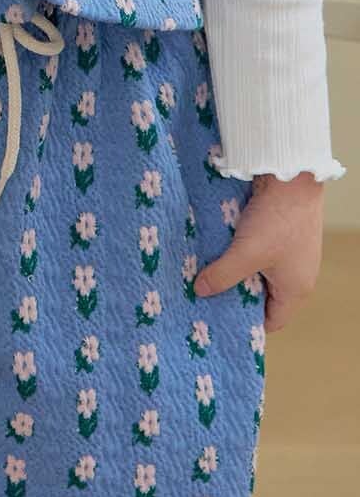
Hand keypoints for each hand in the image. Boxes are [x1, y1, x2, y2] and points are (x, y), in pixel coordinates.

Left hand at [193, 170, 324, 332]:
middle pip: (264, 296)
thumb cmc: (276, 219)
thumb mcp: (246, 252)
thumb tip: (200, 291)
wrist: (291, 174)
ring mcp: (290, 252)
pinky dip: (242, 251)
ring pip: (259, 271)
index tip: (220, 317)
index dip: (248, 322)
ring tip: (209, 269)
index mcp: (296, 289)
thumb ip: (223, 275)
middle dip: (237, 294)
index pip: (272, 321)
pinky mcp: (282, 232)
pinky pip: (260, 251)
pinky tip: (220, 245)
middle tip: (208, 292)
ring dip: (237, 269)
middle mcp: (297, 274)